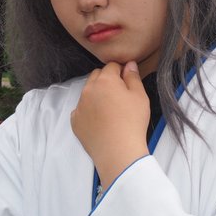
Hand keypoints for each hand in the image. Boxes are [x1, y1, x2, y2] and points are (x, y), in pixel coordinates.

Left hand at [71, 61, 150, 188]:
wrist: (118, 151)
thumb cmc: (132, 121)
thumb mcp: (140, 96)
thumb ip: (133, 77)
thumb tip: (129, 64)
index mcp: (105, 80)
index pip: (111, 66)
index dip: (121, 71)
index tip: (128, 82)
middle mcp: (88, 89)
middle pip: (96, 76)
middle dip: (107, 80)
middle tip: (119, 95)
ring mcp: (79, 106)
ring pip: (88, 92)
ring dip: (97, 95)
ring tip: (110, 110)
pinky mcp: (75, 121)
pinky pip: (81, 110)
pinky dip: (89, 111)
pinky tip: (100, 121)